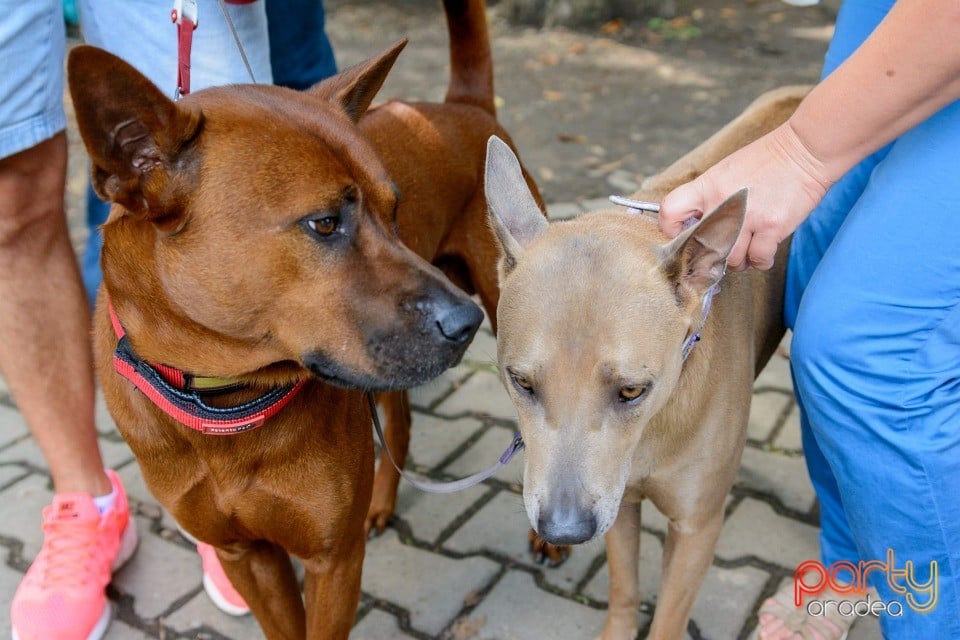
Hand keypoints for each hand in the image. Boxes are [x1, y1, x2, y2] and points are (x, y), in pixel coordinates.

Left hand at [659, 122, 831, 270]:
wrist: (805, 150)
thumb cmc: (766, 160)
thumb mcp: (726, 170)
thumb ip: (709, 195)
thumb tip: (695, 222)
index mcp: (708, 185)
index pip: (671, 211)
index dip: (671, 228)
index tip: (682, 234)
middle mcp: (723, 203)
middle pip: (702, 246)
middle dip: (710, 255)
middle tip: (720, 252)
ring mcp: (748, 217)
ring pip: (730, 259)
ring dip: (737, 261)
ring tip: (746, 250)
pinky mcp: (772, 227)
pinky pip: (758, 260)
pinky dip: (760, 261)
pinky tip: (764, 252)